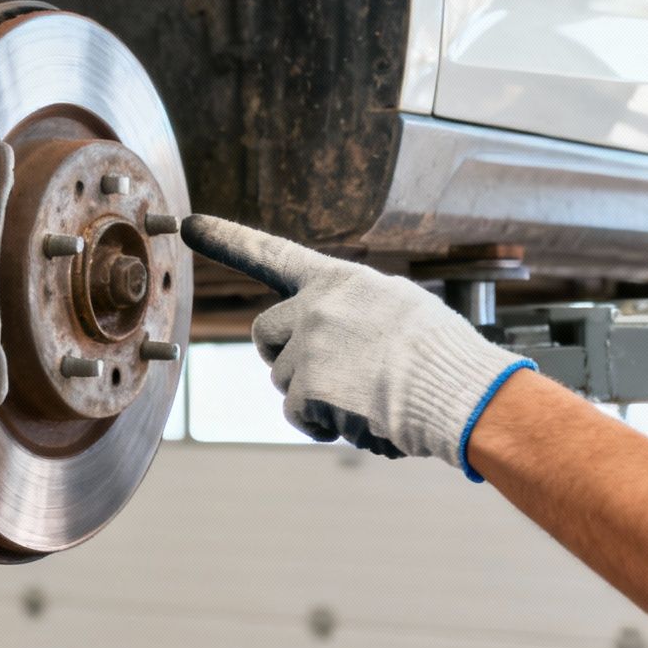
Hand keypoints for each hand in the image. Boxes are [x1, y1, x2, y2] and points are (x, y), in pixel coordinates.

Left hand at [180, 215, 532, 479]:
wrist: (459, 392)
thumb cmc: (441, 354)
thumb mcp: (396, 305)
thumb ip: (351, 307)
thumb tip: (323, 328)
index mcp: (338, 280)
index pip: (272, 254)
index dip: (227, 238)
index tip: (189, 223)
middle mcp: (315, 306)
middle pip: (265, 333)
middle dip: (283, 355)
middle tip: (326, 373)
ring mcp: (308, 346)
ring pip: (282, 378)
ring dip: (313, 395)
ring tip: (365, 396)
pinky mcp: (308, 387)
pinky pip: (295, 412)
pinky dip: (319, 424)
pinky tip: (357, 421)